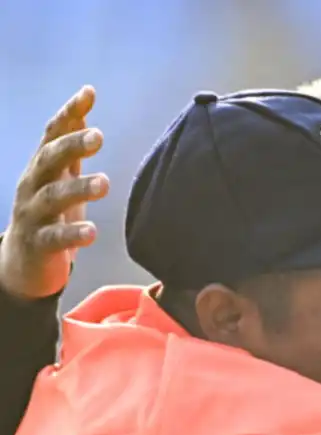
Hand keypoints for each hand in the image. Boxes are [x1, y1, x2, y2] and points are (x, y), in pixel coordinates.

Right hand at [1, 86, 108, 299]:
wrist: (22, 261)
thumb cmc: (49, 212)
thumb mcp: (58, 175)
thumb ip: (70, 145)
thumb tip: (84, 105)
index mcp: (42, 167)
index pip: (53, 134)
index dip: (69, 113)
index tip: (88, 94)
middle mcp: (33, 186)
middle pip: (49, 160)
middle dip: (71, 146)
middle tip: (98, 136)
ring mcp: (33, 215)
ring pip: (52, 198)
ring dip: (78, 188)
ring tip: (105, 183)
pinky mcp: (38, 244)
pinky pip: (54, 238)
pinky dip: (72, 235)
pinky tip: (92, 233)